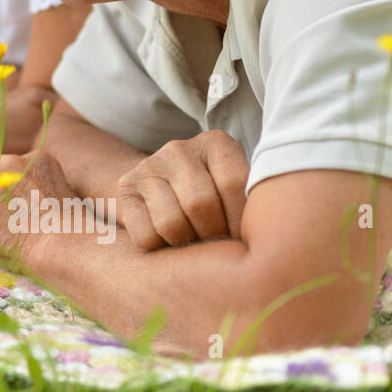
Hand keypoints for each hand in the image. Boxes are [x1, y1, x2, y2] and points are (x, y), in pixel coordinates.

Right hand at [115, 129, 249, 250]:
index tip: (245, 236)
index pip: (233, 182)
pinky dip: (159, 248)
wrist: (159, 191)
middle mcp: (178, 149)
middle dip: (212, 234)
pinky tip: (167, 240)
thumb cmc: (214, 201)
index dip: (242, 219)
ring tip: (194, 242)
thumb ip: (253, 201)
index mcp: (215, 143)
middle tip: (217, 243)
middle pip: (200, 203)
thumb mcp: (238, 192)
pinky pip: (145, 234)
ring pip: (171, 223)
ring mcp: (147, 167)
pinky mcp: (125, 189)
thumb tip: (266, 238)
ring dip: (185, 244)